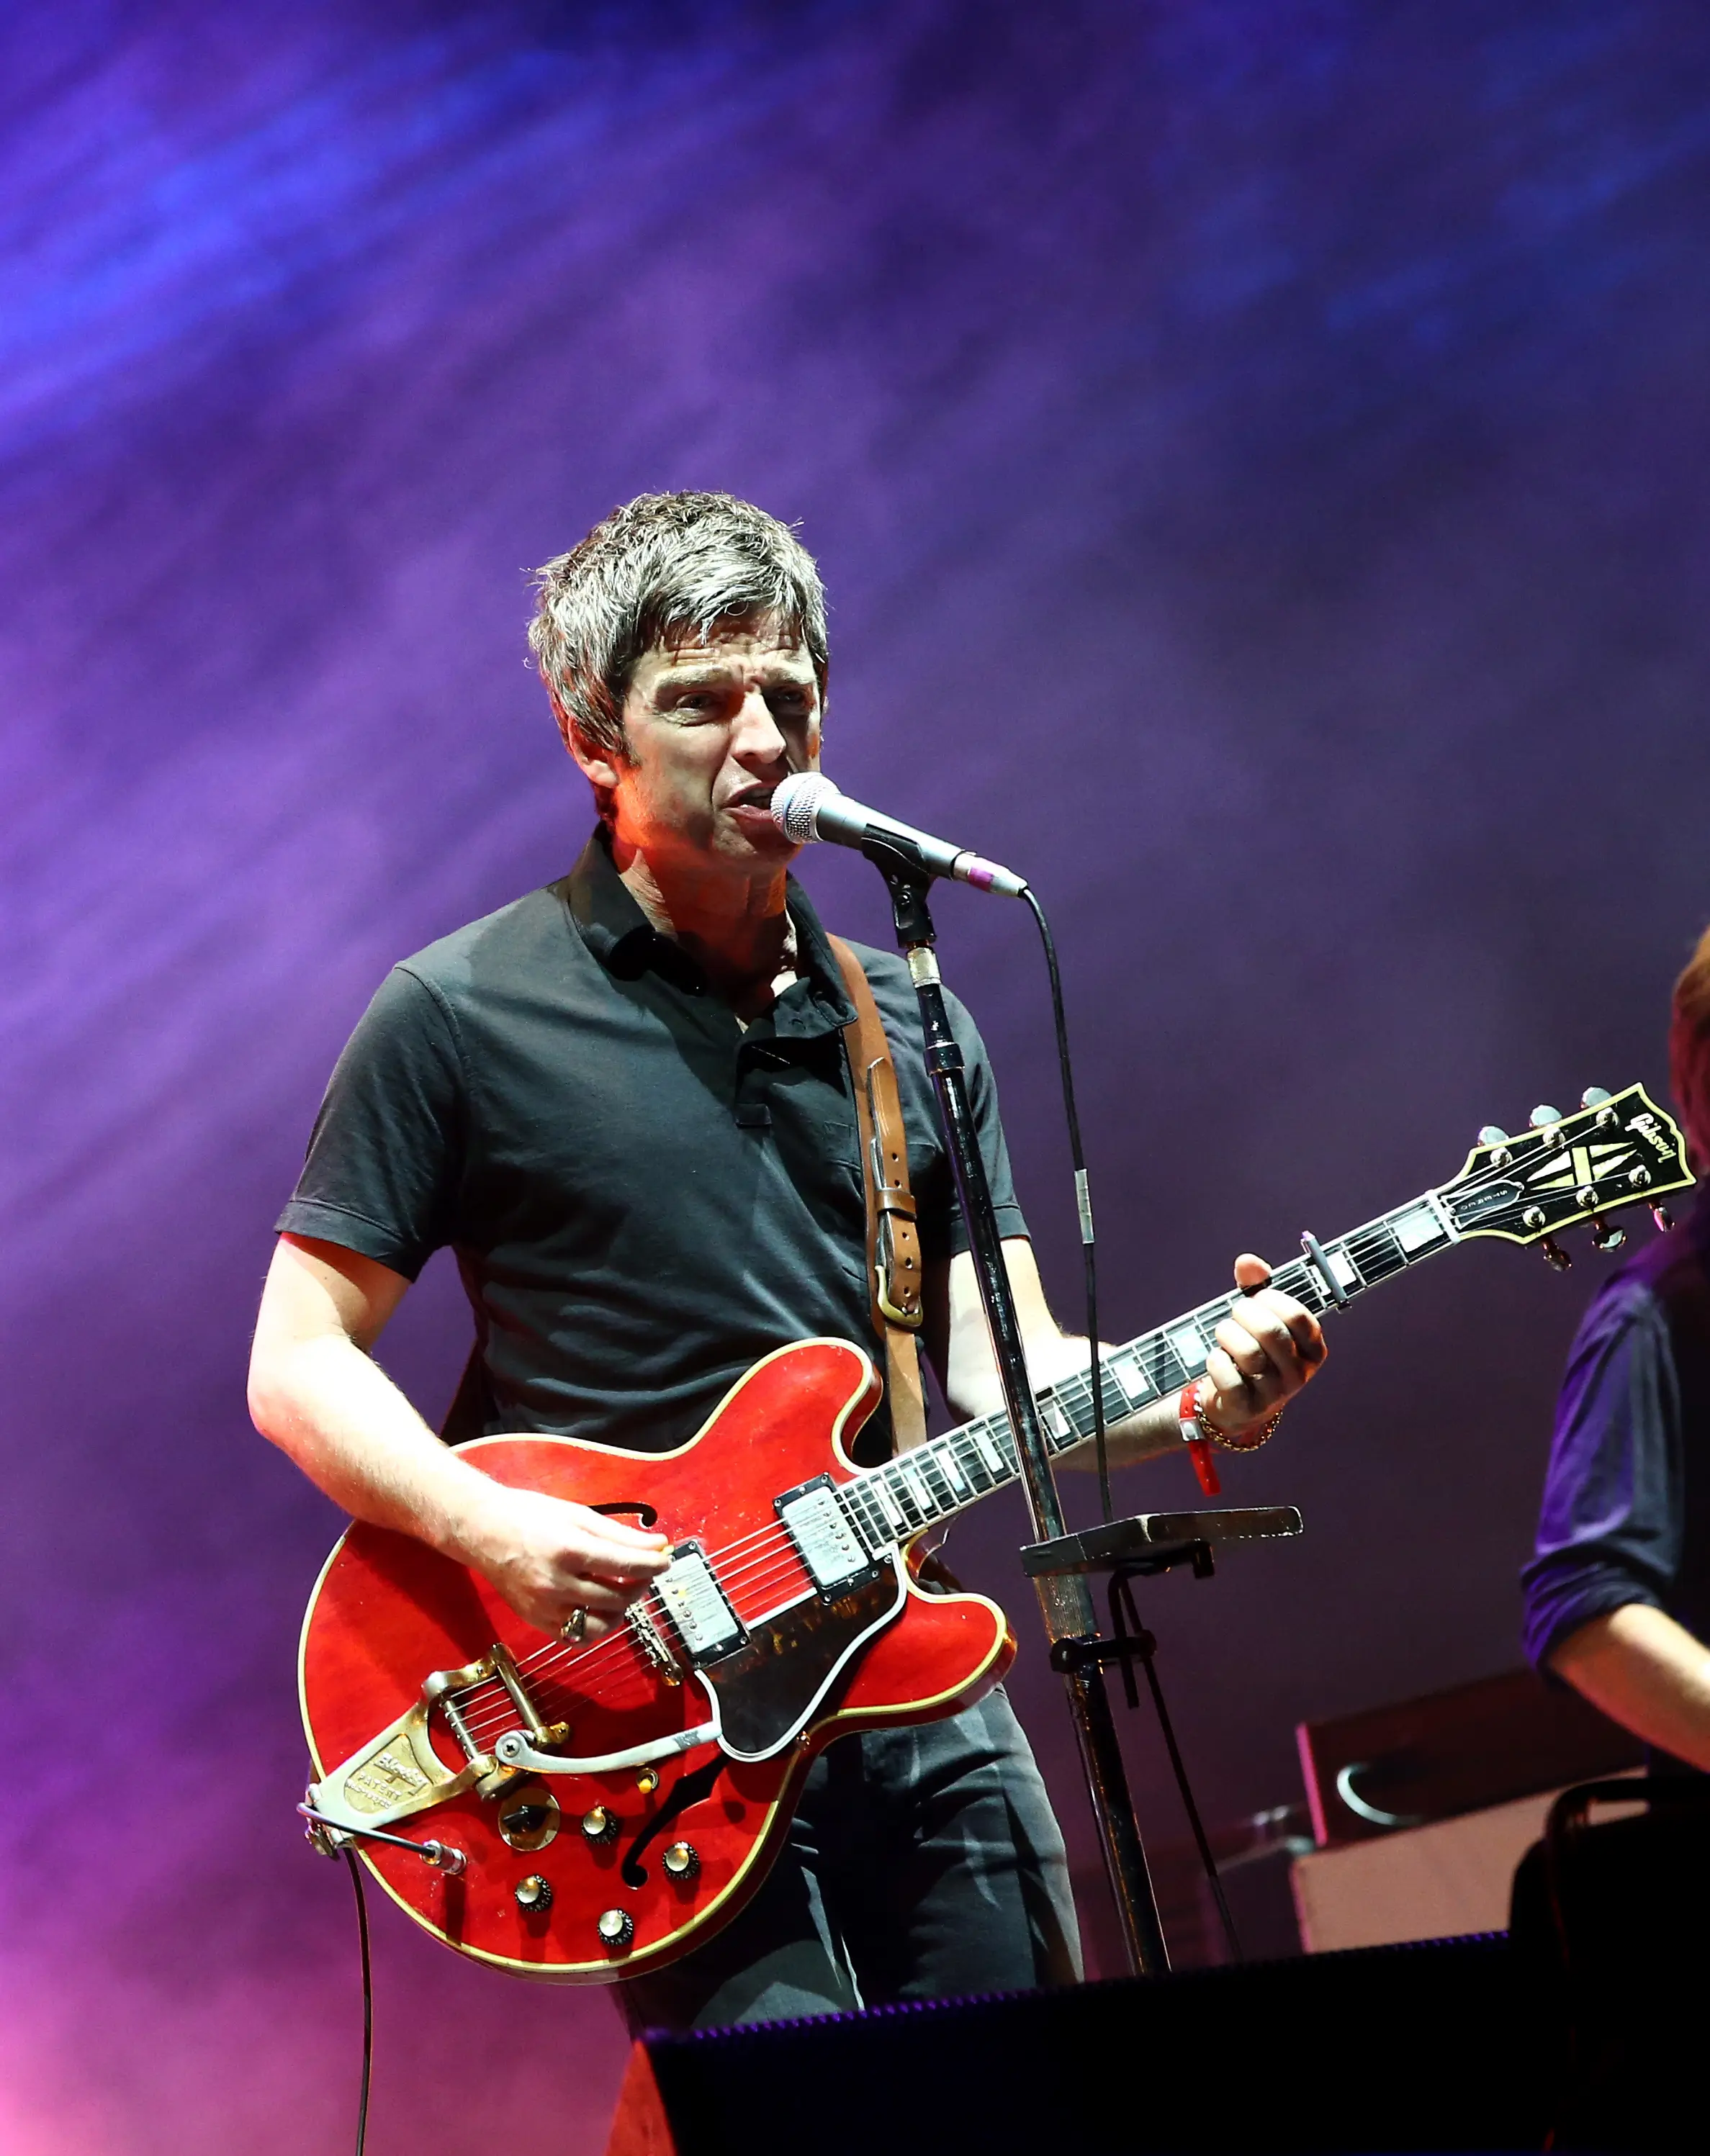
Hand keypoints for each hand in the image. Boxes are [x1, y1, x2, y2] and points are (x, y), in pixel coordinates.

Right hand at [461, 1485, 670, 1639]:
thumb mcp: (578, 1515)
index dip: (653, 1566)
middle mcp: (556, 1583)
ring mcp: (545, 1606)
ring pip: (601, 1623)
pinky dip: (596, 1625)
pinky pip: (577, 1636)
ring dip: (621, 1609)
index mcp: (568, 1550)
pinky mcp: (537, 1621)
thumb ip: (620, 1535)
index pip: (626, 1566)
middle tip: (642, 1571)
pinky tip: (598, 1606)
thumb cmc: (530, 1516)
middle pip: (618, 1597)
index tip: (665, 1561)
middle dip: (640, 1585)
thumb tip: (657, 1545)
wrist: (484, 1531)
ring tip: (621, 1590)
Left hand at [1200, 1253, 1326, 1436]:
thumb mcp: (1260, 1318)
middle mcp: (1299, 1373)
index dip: (1271, 1299)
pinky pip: (1229, 1378)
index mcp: (1312, 1349)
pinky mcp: (1247, 1408)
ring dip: (1227, 1334)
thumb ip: (1256, 1286)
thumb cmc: (1253, 1351)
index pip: (1298, 1316)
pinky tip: (1217, 1357)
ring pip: (1249, 1354)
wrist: (1237, 1403)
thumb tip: (1247, 1261)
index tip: (1257, 1297)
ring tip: (1223, 1332)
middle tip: (1235, 1313)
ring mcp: (1275, 1394)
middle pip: (1271, 1332)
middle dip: (1245, 1314)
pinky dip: (1216, 1361)